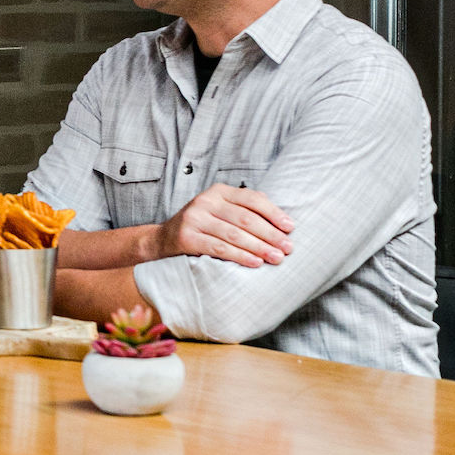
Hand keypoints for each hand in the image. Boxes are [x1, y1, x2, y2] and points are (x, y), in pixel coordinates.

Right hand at [154, 185, 292, 267]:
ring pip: (234, 234)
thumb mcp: (222, 211)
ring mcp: (194, 218)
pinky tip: (255, 263)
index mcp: (218, 191)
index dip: (274, 213)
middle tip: (288, 248)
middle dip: (270, 235)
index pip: (252, 199)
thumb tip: (282, 221)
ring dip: (259, 248)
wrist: (164, 239)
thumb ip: (246, 210)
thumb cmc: (203, 227)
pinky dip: (240, 256)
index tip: (290, 228)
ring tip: (276, 258)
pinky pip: (219, 248)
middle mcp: (205, 201)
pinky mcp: (187, 237)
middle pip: (245, 218)